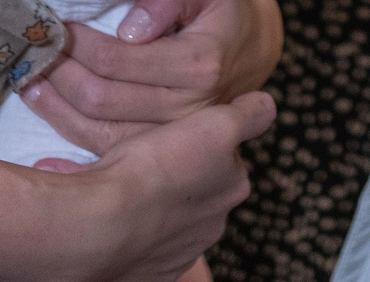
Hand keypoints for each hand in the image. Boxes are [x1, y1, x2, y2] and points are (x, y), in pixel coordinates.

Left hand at [27, 0, 283, 152]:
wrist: (247, 51)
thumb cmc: (218, 11)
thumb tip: (128, 28)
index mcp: (198, 66)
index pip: (117, 60)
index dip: (77, 44)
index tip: (52, 23)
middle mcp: (188, 110)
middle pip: (102, 98)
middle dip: (59, 74)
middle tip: (31, 49)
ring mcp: (173, 139)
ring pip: (98, 132)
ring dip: (54, 107)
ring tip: (27, 79)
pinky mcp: (161, 154)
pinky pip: (106, 153)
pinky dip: (66, 137)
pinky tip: (44, 114)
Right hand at [31, 92, 275, 281]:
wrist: (103, 225)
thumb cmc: (157, 169)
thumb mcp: (215, 125)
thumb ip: (248, 115)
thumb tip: (265, 106)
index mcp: (233, 188)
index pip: (226, 158)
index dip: (202, 140)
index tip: (177, 134)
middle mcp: (212, 226)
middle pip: (199, 190)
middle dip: (178, 174)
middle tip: (148, 157)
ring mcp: (179, 253)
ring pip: (169, 217)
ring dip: (153, 202)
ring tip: (124, 184)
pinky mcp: (148, 273)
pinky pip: (143, 244)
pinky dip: (131, 229)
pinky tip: (113, 212)